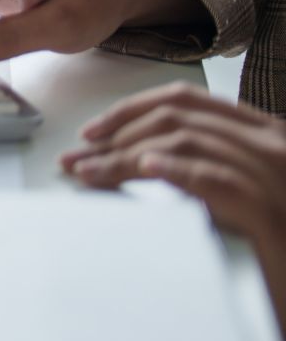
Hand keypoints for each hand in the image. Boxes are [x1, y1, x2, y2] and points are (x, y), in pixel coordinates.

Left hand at [61, 83, 285, 340]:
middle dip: (116, 137)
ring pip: (185, 143)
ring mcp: (274, 173)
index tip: (90, 133)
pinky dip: (176, 169)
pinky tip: (144, 169)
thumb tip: (128, 158)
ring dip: (126, 157)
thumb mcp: (237, 189)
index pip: (183, 99)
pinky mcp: (270, 210)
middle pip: (175, 120)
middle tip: (76, 160)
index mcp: (261, 131)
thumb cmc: (273, 241)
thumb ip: (198, 163)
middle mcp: (270, 142)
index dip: (129, 111)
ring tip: (90, 172)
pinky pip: (215, 177)